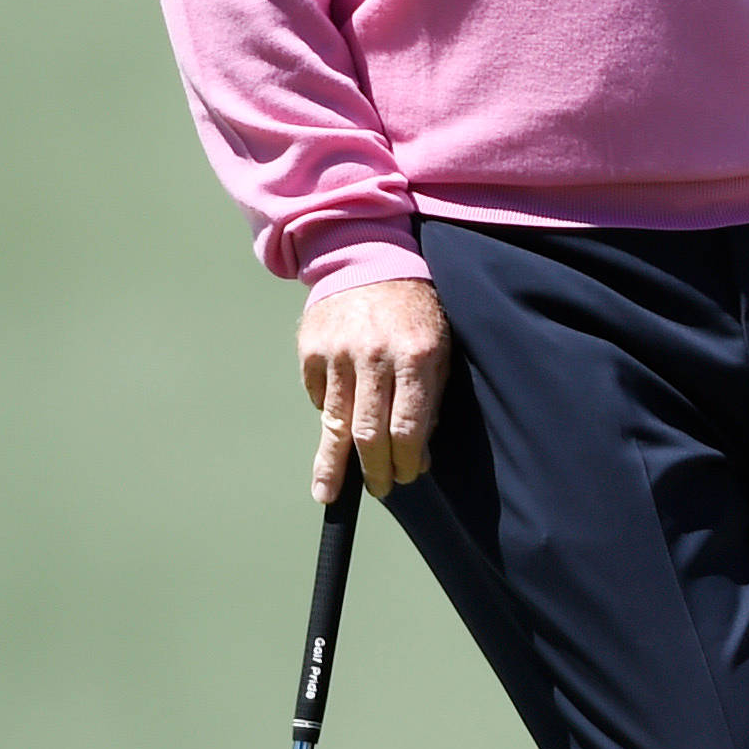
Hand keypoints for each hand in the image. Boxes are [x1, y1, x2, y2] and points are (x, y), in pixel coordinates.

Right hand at [296, 279, 451, 503]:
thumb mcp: (438, 347)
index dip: (405, 461)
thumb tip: (418, 457)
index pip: (407, 427)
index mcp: (416, 353)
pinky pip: (319, 397)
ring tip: (330, 492)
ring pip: (336, 423)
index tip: (406, 476)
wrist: (369, 256)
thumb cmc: (413, 310)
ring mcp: (338, 351)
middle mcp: (375, 354)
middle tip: (380, 489)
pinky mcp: (311, 348)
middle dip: (374, 471)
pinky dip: (329, 413)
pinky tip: (338, 420)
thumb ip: (431, 401)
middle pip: (369, 433)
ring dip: (333, 464)